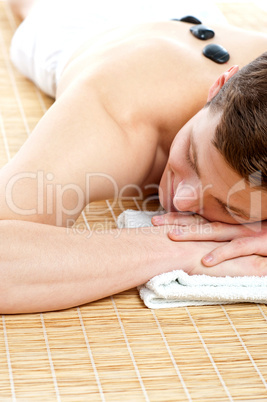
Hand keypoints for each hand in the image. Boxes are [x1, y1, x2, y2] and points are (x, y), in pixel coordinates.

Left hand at [152, 213, 266, 265]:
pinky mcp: (257, 242)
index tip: (158, 218)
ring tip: (171, 237)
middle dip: (176, 221)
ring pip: (213, 231)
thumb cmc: (264, 232)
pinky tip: (206, 261)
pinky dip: (221, 254)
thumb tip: (204, 238)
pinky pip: (236, 249)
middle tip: (153, 222)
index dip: (178, 216)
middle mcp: (233, 223)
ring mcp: (245, 231)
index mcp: (228, 220)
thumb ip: (225, 231)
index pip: (198, 216)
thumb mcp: (244, 229)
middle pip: (200, 220)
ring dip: (191, 233)